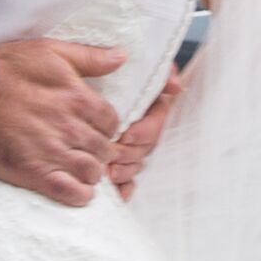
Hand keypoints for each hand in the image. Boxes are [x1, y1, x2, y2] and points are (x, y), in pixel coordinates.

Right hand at [0, 35, 125, 205]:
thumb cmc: (6, 69)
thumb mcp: (50, 51)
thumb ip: (89, 58)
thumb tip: (121, 57)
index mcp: (78, 99)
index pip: (113, 122)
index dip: (106, 127)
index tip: (94, 128)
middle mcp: (71, 128)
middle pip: (105, 149)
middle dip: (100, 150)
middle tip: (86, 149)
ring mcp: (54, 153)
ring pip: (93, 172)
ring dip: (90, 172)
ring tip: (77, 166)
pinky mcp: (35, 173)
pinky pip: (71, 193)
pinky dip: (79, 194)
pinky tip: (75, 188)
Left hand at [105, 47, 192, 197]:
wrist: (84, 81)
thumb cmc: (111, 73)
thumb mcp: (135, 66)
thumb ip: (159, 72)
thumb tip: (176, 85)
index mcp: (150, 109)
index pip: (154, 125)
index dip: (143, 132)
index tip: (127, 134)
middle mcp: (142, 129)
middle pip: (145, 149)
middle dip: (130, 154)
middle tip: (112, 155)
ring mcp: (131, 148)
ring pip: (136, 165)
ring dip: (126, 171)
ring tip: (109, 173)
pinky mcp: (119, 162)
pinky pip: (128, 181)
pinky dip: (125, 189)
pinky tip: (118, 194)